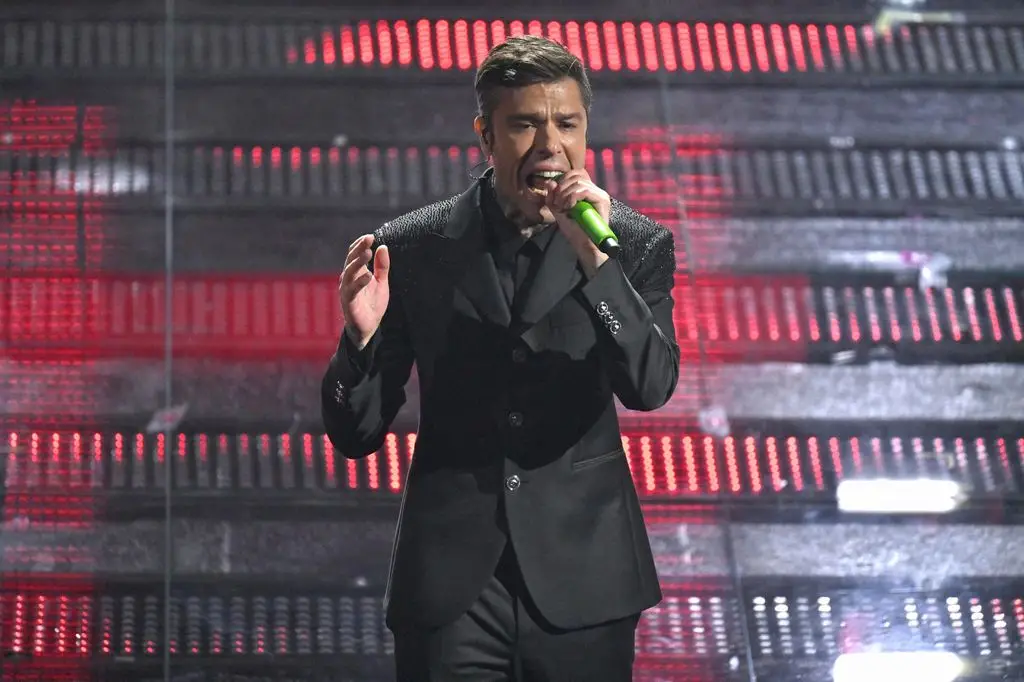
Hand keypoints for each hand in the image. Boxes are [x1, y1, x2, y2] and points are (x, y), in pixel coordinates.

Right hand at [339, 234, 389, 348]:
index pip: (355, 254)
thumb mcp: (381, 282)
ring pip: (349, 272)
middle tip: (369, 239)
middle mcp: (348, 279)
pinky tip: (368, 275)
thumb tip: (383, 246)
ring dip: (358, 261)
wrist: (367, 328)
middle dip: (359, 248)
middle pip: (351, 259)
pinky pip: (352, 289)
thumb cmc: (372, 304)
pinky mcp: (348, 301)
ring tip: (368, 252)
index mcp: (355, 272)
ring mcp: (347, 289)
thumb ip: (382, 266)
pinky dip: (360, 281)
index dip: (361, 244)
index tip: (371, 236)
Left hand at [543, 169, 610, 276]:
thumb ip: (553, 197)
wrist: (585, 246)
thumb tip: (549, 182)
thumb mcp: (558, 211)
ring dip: (565, 194)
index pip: (574, 173)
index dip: (561, 181)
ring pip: (579, 182)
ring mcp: (600, 194)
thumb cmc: (574, 231)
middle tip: (557, 204)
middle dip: (561, 188)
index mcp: (586, 191)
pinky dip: (572, 197)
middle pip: (575, 175)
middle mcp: (595, 190)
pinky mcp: (603, 200)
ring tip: (562, 207)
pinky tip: (569, 207)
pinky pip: (584, 190)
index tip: (555, 197)